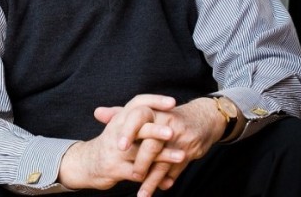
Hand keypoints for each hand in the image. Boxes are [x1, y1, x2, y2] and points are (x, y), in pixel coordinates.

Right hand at [57, 94, 184, 189]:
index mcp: (120, 118)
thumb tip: (167, 103)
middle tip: (173, 131)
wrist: (86, 163)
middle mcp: (116, 131)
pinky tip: (169, 179)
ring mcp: (115, 151)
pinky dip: (155, 177)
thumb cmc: (110, 143)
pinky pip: (138, 173)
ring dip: (163, 155)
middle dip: (156, 130)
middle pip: (138, 126)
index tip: (173, 102)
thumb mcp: (119, 124)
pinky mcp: (115, 169)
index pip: (137, 103)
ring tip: (182, 156)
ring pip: (141, 152)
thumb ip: (138, 115)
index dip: (154, 101)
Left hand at [97, 97, 226, 195]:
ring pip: (164, 162)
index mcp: (154, 111)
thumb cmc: (167, 115)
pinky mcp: (190, 152)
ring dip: (153, 179)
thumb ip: (120, 114)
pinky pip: (176, 169)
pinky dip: (165, 180)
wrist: (203, 118)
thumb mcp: (146, 111)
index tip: (119, 147)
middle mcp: (168, 124)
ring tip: (141, 193)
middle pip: (153, 144)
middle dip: (142, 162)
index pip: (139, 118)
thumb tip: (97, 113)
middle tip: (131, 175)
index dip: (128, 132)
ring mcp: (180, 139)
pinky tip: (157, 190)